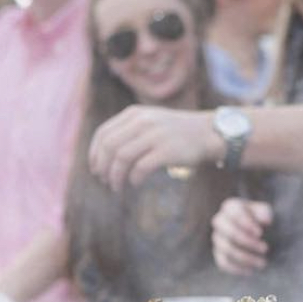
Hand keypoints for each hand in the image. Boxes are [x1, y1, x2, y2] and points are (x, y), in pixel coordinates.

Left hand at [88, 106, 221, 190]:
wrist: (207, 133)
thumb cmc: (175, 133)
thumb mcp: (150, 122)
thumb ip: (128, 132)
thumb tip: (104, 157)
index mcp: (134, 114)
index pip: (103, 134)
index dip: (95, 154)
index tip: (95, 169)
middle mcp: (142, 122)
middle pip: (109, 147)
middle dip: (103, 167)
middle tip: (104, 181)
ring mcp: (154, 135)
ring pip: (122, 158)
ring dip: (115, 176)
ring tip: (117, 187)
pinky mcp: (166, 151)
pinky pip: (141, 167)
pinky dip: (133, 178)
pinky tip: (135, 184)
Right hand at [211, 197, 272, 275]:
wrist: (257, 232)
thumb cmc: (261, 218)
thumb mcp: (266, 211)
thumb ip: (265, 212)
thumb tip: (265, 221)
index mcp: (231, 206)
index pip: (235, 213)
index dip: (247, 224)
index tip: (260, 233)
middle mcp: (220, 221)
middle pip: (229, 232)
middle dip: (248, 242)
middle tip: (265, 248)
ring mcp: (218, 238)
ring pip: (227, 250)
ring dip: (246, 258)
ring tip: (263, 263)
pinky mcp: (218, 254)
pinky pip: (223, 263)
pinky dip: (237, 268)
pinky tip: (251, 271)